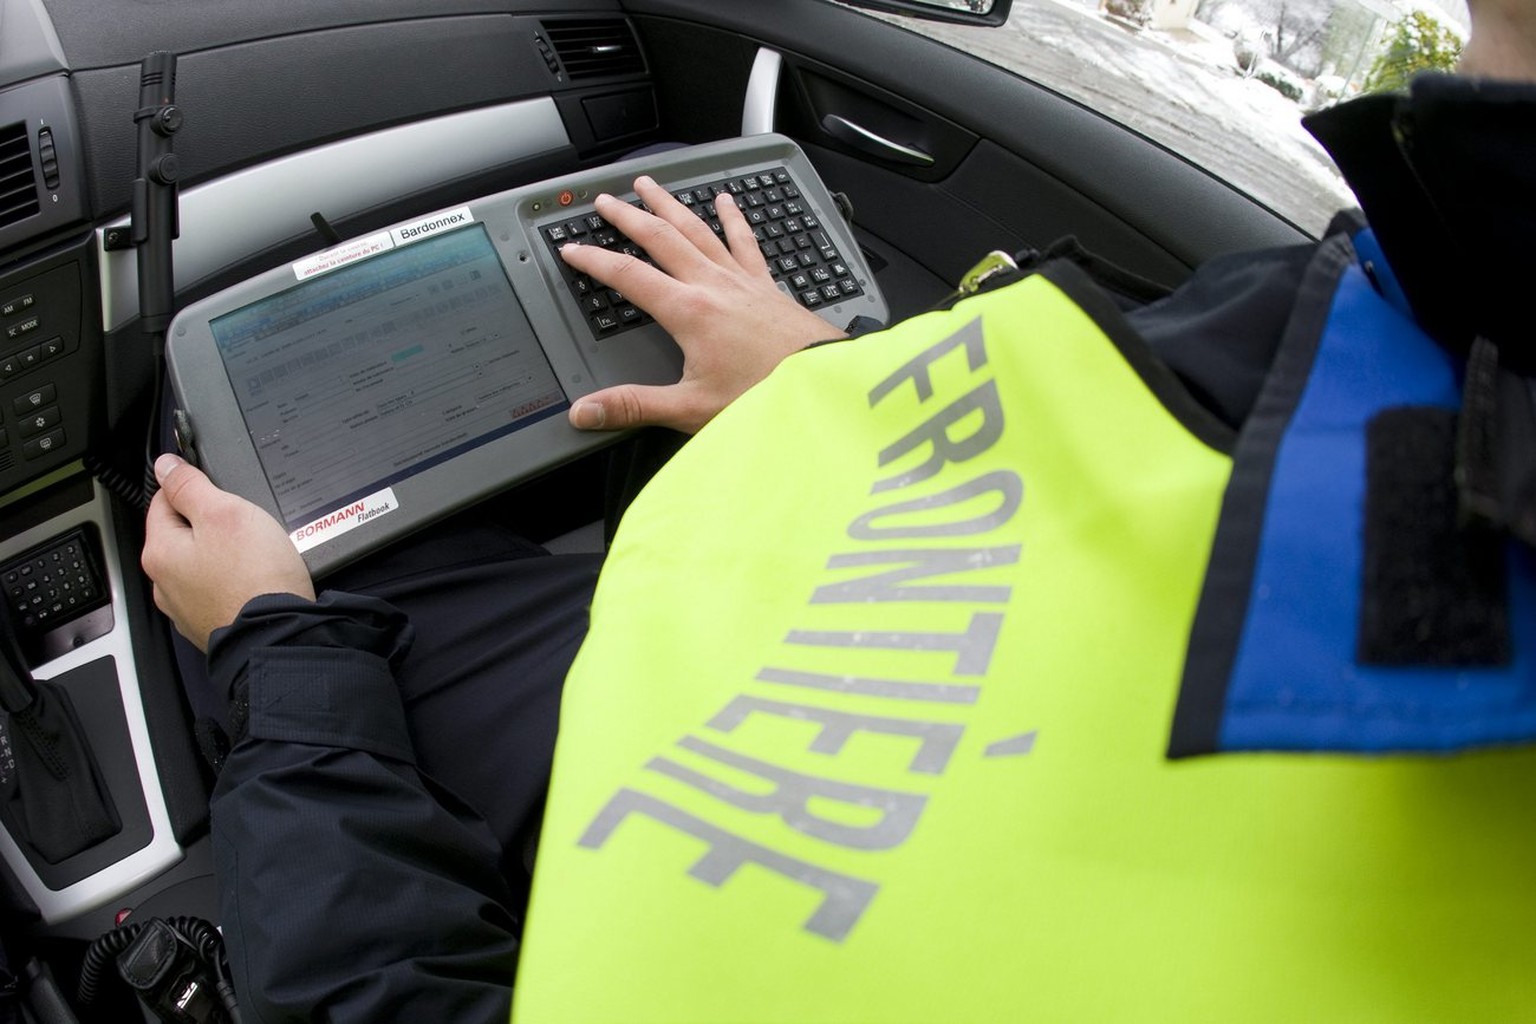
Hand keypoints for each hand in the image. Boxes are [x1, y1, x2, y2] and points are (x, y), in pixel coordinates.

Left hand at [141, 454, 314, 650]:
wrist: (279, 635)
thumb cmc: (255, 578)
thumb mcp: (224, 512)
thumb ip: (190, 486)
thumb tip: (165, 466)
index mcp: (160, 552)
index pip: (163, 501)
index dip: (193, 489)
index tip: (218, 492)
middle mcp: (164, 584)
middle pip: (182, 535)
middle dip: (210, 526)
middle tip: (245, 526)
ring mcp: (186, 609)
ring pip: (201, 565)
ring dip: (222, 556)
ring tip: (254, 557)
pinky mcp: (210, 625)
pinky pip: (217, 591)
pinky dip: (232, 583)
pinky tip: (254, 582)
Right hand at [560, 175, 844, 433]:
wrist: (819, 384)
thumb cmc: (763, 396)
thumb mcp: (690, 407)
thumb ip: (634, 406)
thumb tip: (586, 411)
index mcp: (689, 311)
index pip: (628, 276)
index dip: (594, 260)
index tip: (572, 249)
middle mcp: (713, 285)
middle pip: (661, 238)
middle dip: (628, 217)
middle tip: (605, 201)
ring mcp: (742, 280)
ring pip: (698, 229)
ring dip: (670, 205)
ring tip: (649, 185)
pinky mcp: (766, 285)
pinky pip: (744, 241)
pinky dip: (732, 219)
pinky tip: (726, 200)